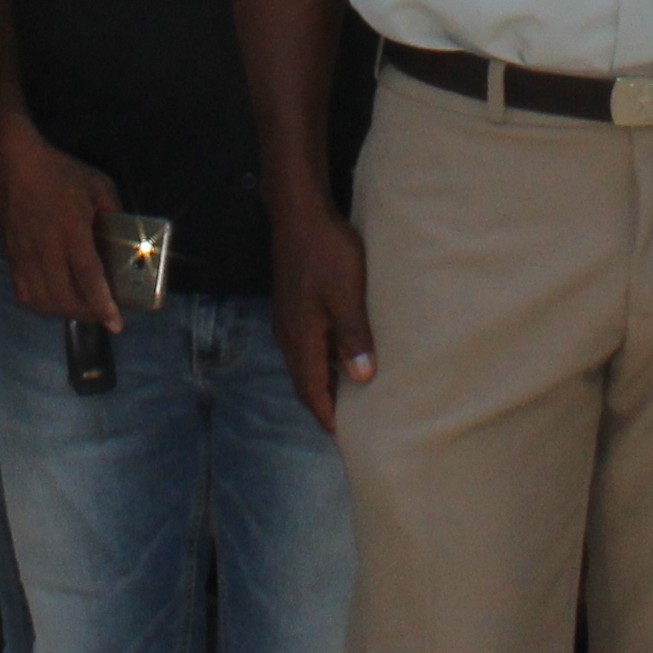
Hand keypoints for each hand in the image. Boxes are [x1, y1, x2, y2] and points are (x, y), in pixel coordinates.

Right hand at [0, 122, 124, 325]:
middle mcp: (46, 249)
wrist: (13, 164)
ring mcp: (25, 255)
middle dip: (87, 314)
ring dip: (65, 313)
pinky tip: (55, 301)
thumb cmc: (59, 173)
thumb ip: (114, 212)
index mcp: (71, 231)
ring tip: (82, 310)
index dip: (102, 304)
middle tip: (104, 316)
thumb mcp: (98, 185)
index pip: (88, 276)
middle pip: (64, 297)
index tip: (116, 324)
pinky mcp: (12, 257)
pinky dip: (42, 305)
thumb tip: (125, 238)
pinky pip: (25, 293)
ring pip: (43, 300)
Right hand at [268, 203, 375, 434]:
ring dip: (325, 382)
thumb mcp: (347, 295)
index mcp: (301, 338)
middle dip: (325, 405)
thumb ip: (354, 337)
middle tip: (351, 425)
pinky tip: (344, 356)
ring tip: (351, 396)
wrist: (300, 213)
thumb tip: (362, 379)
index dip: (328, 416)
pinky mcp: (295, 305)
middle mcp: (290, 335)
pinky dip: (324, 360)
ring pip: (306, 363)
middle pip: (305, 382)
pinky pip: (308, 345)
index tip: (346, 438)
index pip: (311, 390)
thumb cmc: (326, 253)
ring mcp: (290, 319)